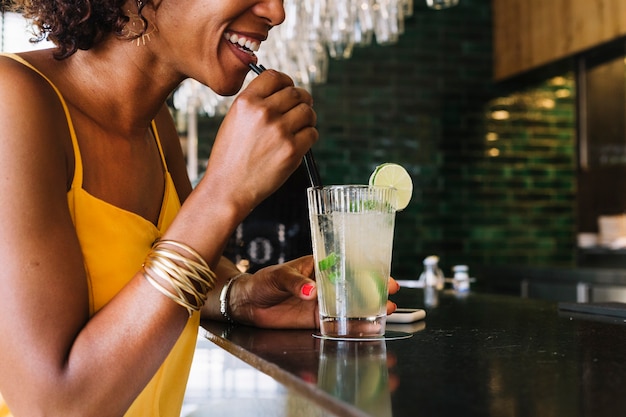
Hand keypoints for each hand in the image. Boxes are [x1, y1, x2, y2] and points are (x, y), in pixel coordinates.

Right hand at [200, 70, 317, 213]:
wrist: (229, 188)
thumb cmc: (231, 157)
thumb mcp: (234, 120)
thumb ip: (256, 103)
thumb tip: (283, 92)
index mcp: (246, 102)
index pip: (275, 77)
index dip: (286, 82)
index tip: (289, 89)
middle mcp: (263, 112)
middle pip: (296, 93)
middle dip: (302, 100)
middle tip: (301, 108)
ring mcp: (280, 131)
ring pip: (308, 112)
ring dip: (308, 118)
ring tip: (301, 126)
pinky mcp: (292, 150)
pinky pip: (312, 133)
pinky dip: (309, 137)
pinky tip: (299, 143)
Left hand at [228, 255, 400, 328]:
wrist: (248, 303)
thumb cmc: (263, 281)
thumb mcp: (278, 276)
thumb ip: (295, 283)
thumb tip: (310, 291)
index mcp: (318, 267)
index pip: (346, 267)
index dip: (367, 270)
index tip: (383, 274)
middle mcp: (324, 285)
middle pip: (354, 287)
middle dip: (375, 290)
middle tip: (392, 295)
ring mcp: (322, 303)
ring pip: (350, 306)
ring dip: (368, 310)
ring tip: (387, 312)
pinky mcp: (316, 320)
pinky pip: (338, 323)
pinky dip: (352, 326)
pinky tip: (368, 328)